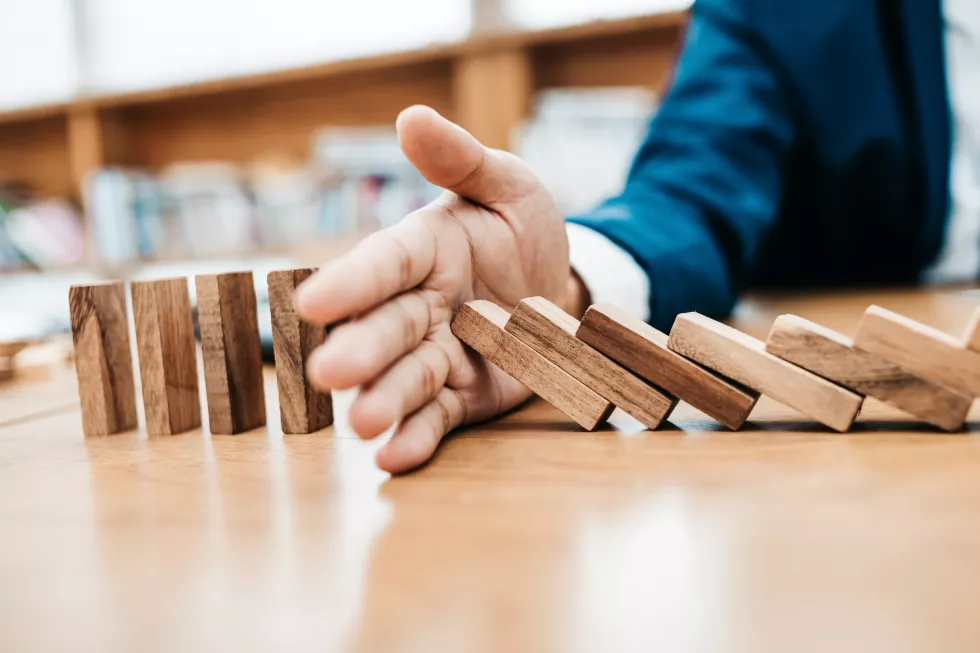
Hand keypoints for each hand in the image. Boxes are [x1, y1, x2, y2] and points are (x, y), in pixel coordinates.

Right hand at [295, 105, 585, 472]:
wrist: (560, 288)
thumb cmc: (522, 229)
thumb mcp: (506, 185)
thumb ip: (461, 160)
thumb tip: (411, 116)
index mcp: (421, 251)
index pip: (383, 264)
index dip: (351, 282)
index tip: (313, 301)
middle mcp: (420, 306)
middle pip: (386, 328)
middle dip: (360, 350)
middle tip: (330, 373)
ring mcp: (440, 355)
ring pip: (406, 378)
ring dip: (384, 401)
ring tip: (363, 424)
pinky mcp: (462, 396)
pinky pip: (438, 417)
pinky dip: (416, 437)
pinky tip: (393, 457)